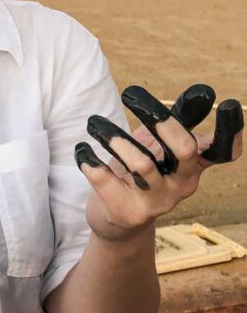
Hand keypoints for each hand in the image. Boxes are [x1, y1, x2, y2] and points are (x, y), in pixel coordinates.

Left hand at [75, 84, 242, 242]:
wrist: (117, 222)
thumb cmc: (138, 174)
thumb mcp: (158, 146)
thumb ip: (175, 121)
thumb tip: (203, 91)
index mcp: (191, 166)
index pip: (221, 151)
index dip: (230, 130)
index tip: (229, 104)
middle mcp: (181, 185)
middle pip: (185, 149)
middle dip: (161, 120)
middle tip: (130, 95)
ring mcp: (156, 202)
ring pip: (141, 164)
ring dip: (115, 139)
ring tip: (94, 123)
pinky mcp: (128, 213)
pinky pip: (106, 181)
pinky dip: (90, 161)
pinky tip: (82, 150)